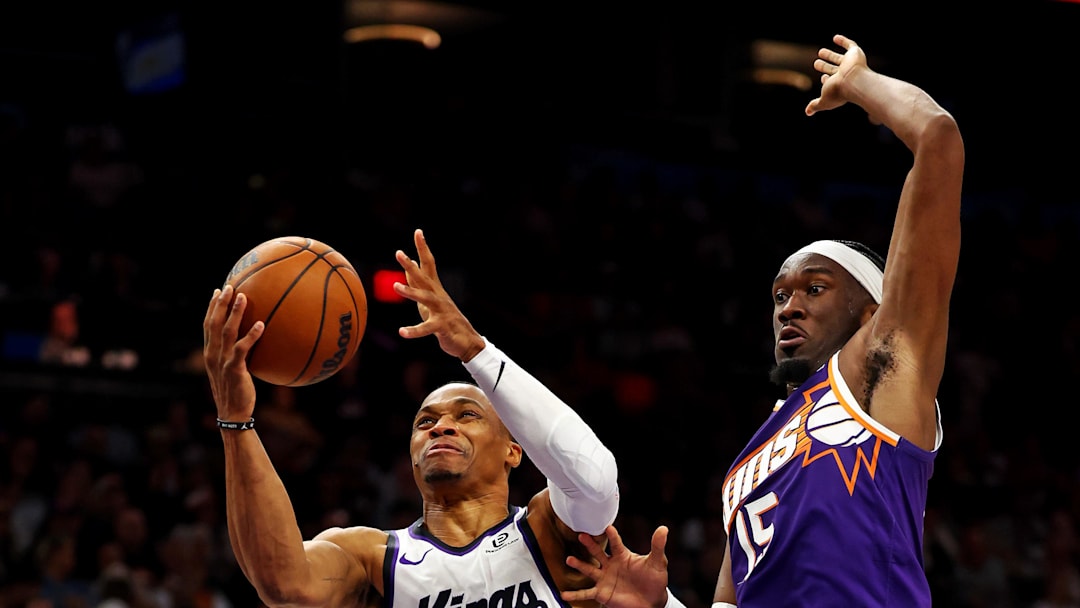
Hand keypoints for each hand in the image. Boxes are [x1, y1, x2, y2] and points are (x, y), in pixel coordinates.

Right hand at [202, 284, 261, 420]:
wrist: (233, 414)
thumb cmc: (236, 391)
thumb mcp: (232, 369)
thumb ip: (237, 353)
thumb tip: (253, 338)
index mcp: (210, 353)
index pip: (208, 325)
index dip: (211, 307)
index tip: (218, 291)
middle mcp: (212, 354)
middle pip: (213, 323)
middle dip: (220, 303)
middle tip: (229, 286)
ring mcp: (222, 361)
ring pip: (226, 332)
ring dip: (235, 313)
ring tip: (243, 297)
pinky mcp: (234, 369)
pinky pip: (242, 349)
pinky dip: (251, 336)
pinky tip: (260, 324)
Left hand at [394, 229, 485, 361]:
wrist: (466, 340)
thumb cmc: (445, 318)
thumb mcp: (429, 298)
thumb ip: (419, 281)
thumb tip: (413, 261)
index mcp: (434, 288)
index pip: (428, 264)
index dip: (423, 248)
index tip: (418, 232)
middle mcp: (438, 296)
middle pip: (424, 277)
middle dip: (411, 265)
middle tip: (399, 253)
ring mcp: (441, 311)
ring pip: (425, 299)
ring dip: (410, 292)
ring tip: (395, 286)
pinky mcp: (441, 327)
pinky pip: (426, 329)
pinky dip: (414, 331)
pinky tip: (402, 332)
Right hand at [561, 525, 670, 607]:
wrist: (651, 603)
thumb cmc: (654, 581)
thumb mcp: (658, 563)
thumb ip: (657, 546)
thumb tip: (664, 529)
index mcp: (622, 555)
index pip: (616, 543)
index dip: (612, 535)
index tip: (607, 527)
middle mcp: (610, 565)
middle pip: (598, 552)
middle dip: (590, 544)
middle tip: (582, 535)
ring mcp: (604, 579)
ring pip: (589, 569)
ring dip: (579, 565)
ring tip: (569, 559)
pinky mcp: (601, 593)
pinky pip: (586, 593)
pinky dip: (575, 595)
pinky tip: (564, 594)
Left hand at [805, 33, 868, 116]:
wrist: (854, 81)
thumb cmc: (839, 92)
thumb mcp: (824, 101)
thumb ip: (816, 105)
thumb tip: (808, 112)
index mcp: (839, 85)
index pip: (832, 81)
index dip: (826, 80)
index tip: (823, 78)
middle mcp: (845, 74)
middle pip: (833, 69)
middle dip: (825, 67)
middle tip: (816, 63)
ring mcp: (850, 64)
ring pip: (839, 58)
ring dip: (830, 55)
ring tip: (820, 52)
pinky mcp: (855, 53)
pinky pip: (850, 45)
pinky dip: (843, 41)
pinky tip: (835, 38)